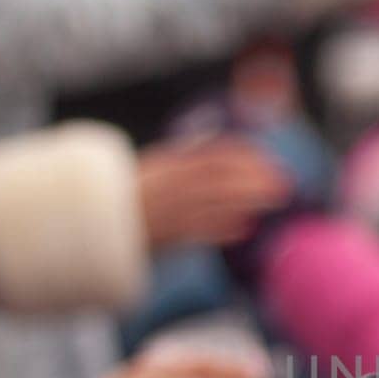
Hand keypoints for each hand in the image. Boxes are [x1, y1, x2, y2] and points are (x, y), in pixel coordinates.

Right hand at [138, 138, 289, 248]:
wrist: (94, 221)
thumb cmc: (130, 193)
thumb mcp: (155, 167)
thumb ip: (184, 157)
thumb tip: (213, 141)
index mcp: (169, 165)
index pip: (212, 155)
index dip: (244, 156)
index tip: (267, 158)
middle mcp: (170, 186)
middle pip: (220, 179)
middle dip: (255, 179)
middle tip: (284, 182)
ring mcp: (168, 211)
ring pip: (214, 204)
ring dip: (248, 200)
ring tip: (275, 200)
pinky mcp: (165, 236)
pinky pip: (197, 232)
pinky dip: (222, 230)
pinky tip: (244, 228)